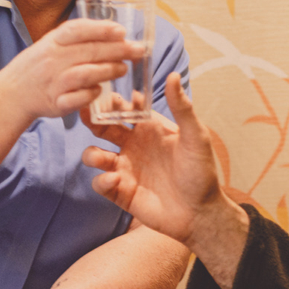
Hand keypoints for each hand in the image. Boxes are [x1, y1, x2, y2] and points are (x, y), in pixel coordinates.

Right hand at [7, 18, 146, 119]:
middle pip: (89, 52)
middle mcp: (52, 60)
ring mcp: (53, 82)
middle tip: (138, 50)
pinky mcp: (55, 103)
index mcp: (52, 42)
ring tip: (124, 68)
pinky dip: (91, 94)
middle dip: (118, 50)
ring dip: (108, 70)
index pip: (77, 30)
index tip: (121, 30)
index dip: (100, 29)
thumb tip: (115, 32)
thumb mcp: (50, 44)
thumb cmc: (39, 66)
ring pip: (86, 74)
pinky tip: (101, 90)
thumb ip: (77, 38)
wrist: (12, 94)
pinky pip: (77, 99)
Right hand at [82, 75, 249, 288]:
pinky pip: (100, 183)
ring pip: (95, 155)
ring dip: (92, 154)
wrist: (200, 213)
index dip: (114, 101)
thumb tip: (173, 75)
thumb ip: (182, 107)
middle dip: (92, 121)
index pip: (125, 108)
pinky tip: (116, 180)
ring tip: (101, 158)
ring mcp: (126, 169)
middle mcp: (134, 146)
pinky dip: (102, 180)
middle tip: (87, 116)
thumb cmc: (201, 173)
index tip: (109, 96)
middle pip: (103, 128)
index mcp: (149, 129)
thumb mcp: (195, 136)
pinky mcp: (121, 192)